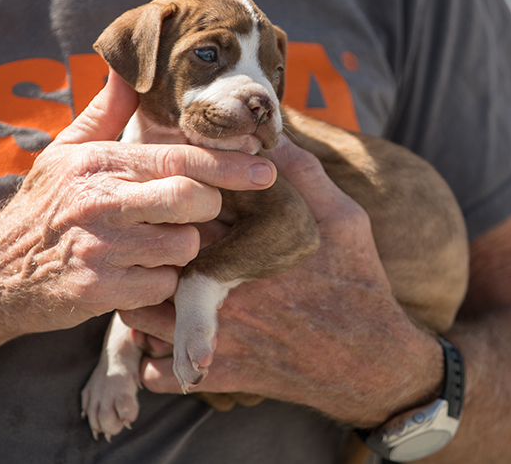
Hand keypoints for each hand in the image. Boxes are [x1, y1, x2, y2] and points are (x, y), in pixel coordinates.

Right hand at [0, 69, 277, 335]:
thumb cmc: (43, 205)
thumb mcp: (66, 149)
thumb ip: (105, 110)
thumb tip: (127, 68)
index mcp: (99, 162)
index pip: (180, 159)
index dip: (229, 164)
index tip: (265, 171)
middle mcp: (100, 201)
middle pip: (193, 201)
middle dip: (205, 209)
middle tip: (191, 214)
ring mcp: (101, 248)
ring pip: (183, 247)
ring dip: (180, 249)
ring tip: (153, 245)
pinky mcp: (100, 291)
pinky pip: (162, 286)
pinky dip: (159, 283)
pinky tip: (135, 274)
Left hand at [119, 137, 443, 426]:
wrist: (373, 361)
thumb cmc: (357, 284)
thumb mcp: (344, 218)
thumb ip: (305, 174)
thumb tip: (270, 135)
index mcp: (249, 245)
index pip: (184, 211)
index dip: (168, 201)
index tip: (166, 199)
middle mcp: (226, 289)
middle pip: (153, 259)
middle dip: (143, 248)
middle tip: (141, 240)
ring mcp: (218, 336)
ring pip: (141, 315)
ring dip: (138, 300)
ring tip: (147, 286)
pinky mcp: (219, 375)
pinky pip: (155, 372)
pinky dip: (149, 358)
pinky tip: (162, 340)